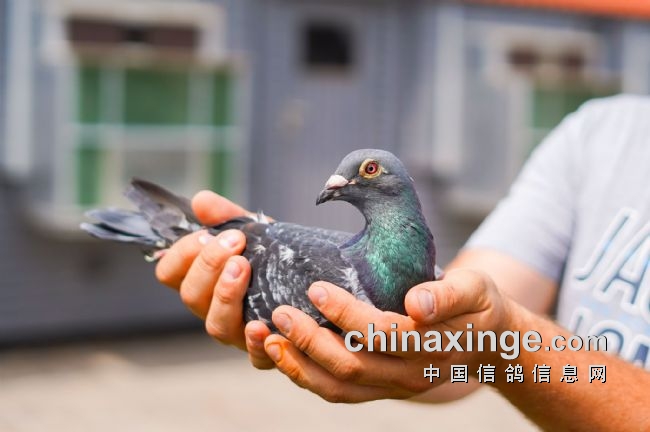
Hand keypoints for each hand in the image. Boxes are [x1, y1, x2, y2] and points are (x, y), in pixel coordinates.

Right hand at [154, 190, 274, 366]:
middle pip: (191, 296)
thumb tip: (201, 200)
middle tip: (235, 243)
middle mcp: (214, 309)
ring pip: (215, 325)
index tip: (205, 234)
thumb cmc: (275, 258)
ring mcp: (238, 333)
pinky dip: (256, 343)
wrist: (317, 285)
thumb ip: (227, 217)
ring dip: (225, 294)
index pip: (170, 273)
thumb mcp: (254, 232)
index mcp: (204, 281)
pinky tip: (261, 323)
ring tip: (243, 267)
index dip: (181, 255)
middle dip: (208, 265)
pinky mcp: (266, 352)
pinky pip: (255, 357)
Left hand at [261, 269, 511, 401]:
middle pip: (354, 365)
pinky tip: (284, 356)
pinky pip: (341, 393)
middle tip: (279, 313)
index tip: (316, 288)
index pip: (383, 334)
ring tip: (269, 340)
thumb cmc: (476, 305)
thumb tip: (416, 304)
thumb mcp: (475, 289)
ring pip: (341, 388)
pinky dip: (308, 378)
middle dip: (311, 341)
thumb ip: (449, 293)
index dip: (347, 314)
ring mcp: (396, 387)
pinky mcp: (383, 390)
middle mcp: (413, 374)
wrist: (487, 341)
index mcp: (434, 347)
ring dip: (300, 367)